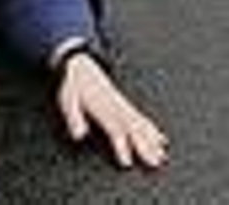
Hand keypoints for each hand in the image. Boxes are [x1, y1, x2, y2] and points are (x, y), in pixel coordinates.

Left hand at [55, 51, 168, 169]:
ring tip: (161, 156)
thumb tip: (79, 135)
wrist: (78, 65)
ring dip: (152, 141)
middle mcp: (116, 106)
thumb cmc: (73, 83)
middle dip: (145, 146)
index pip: (115, 129)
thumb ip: (73, 116)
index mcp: (102, 106)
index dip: (121, 146)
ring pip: (141, 124)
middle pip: (133, 129)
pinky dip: (152, 130)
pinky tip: (160, 139)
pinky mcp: (125, 105)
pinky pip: (142, 118)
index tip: (127, 162)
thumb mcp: (67, 98)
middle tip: (155, 162)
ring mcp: (122, 105)